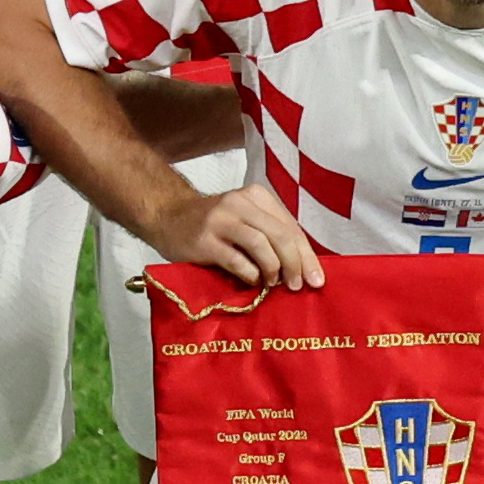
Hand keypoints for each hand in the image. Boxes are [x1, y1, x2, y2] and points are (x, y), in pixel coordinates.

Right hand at [153, 182, 322, 290]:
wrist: (166, 216)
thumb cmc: (213, 225)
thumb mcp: (245, 220)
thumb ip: (270, 236)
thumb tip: (302, 268)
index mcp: (257, 197)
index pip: (290, 226)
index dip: (306, 255)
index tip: (317, 279)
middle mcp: (240, 203)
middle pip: (280, 234)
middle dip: (295, 263)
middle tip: (297, 286)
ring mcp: (221, 220)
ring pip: (261, 244)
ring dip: (274, 269)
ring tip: (274, 284)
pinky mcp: (204, 240)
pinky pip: (236, 260)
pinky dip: (250, 274)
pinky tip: (252, 281)